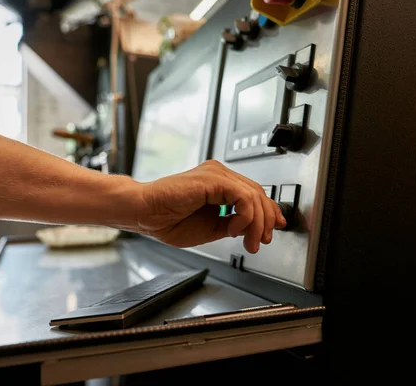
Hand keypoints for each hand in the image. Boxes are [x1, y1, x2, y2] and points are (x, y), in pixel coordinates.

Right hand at [136, 160, 286, 253]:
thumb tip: (251, 228)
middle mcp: (219, 174)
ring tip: (247, 241)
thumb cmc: (167, 220)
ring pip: (254, 195)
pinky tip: (234, 229)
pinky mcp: (213, 179)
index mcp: (218, 184)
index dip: (267, 213)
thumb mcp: (211, 228)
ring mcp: (216, 174)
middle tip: (260, 241)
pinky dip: (245, 216)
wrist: (144, 214)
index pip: (253, 194)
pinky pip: (243, 196)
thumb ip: (232, 224)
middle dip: (265, 221)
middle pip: (258, 193)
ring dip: (256, 224)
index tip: (271, 231)